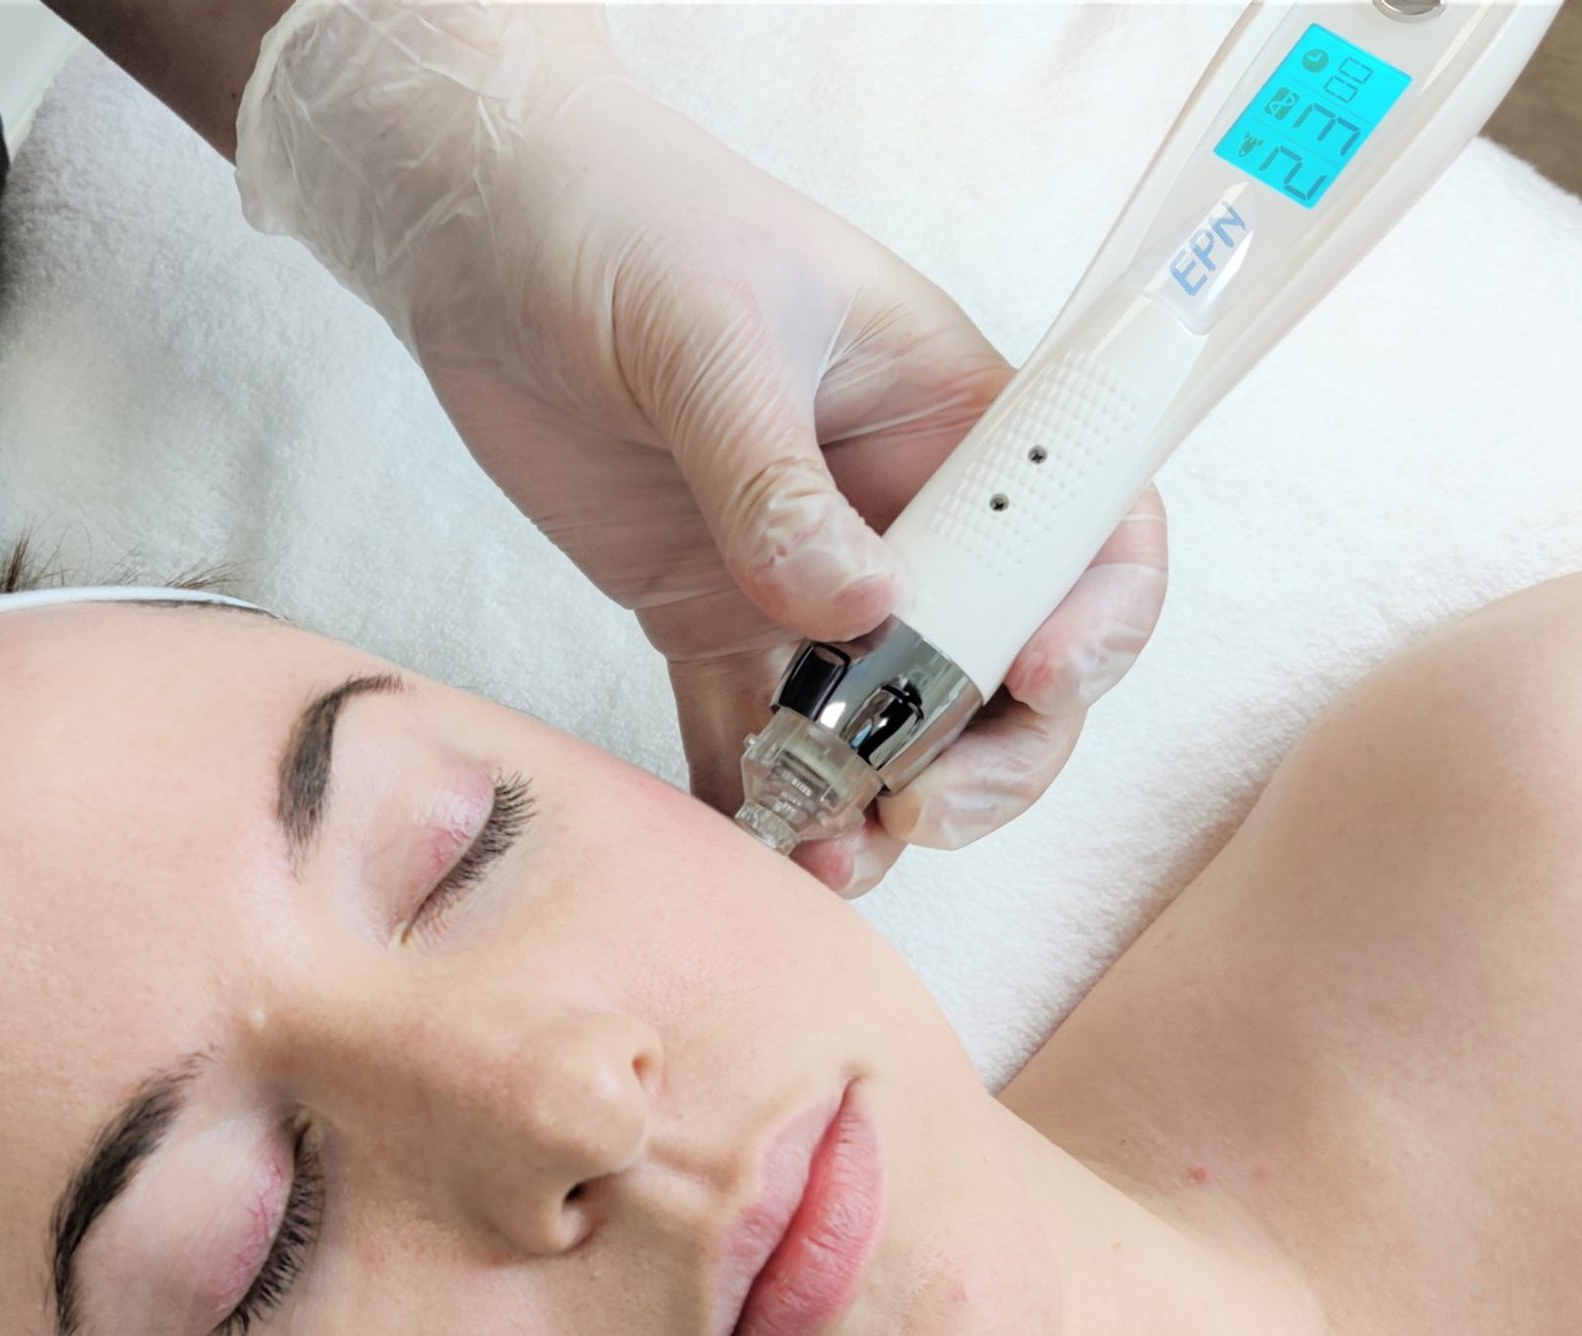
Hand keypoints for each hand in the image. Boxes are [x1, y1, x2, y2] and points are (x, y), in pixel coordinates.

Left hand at [238, 2, 1167, 894]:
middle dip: (986, 755)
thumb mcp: (709, 334)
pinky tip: (743, 853)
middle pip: (1001, 665)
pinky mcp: (709, 619)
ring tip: (821, 862)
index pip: (1086, 528)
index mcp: (953, 419)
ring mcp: (808, 578)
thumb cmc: (628, 228)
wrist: (484, 239)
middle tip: (914, 808)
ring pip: (884, 723)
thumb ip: (774, 477)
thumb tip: (856, 612)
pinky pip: (750, 734)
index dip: (1097, 617)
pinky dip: (755, 801)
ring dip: (871, 805)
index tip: (1038, 679)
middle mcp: (905, 512)